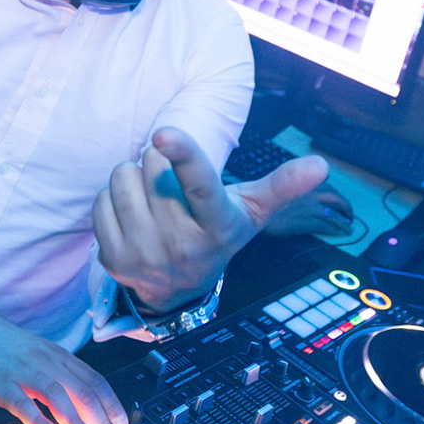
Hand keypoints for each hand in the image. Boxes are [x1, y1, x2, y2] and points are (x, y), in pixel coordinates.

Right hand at [0, 299, 128, 423]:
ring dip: (75, 421)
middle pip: (82, 392)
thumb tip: (83, 412)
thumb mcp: (43, 357)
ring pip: (56, 395)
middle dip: (102, 422)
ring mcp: (24, 373)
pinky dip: (37, 419)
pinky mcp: (1, 384)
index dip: (112, 404)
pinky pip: (22, 402)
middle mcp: (47, 363)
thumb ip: (62, 381)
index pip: (95, 381)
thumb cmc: (9, 347)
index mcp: (60, 358)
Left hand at [93, 127, 328, 310]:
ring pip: (122, 179)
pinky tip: (133, 218)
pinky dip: (113, 201)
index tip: (164, 134)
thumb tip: (322, 164)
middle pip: (152, 167)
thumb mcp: (250, 213)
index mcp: (217, 226)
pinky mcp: (115, 261)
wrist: (180, 290)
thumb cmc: (216, 233)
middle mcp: (181, 245)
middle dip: (158, 164)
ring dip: (133, 179)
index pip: (200, 184)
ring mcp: (145, 255)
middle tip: (171, 188)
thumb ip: (282, 186)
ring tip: (152, 200)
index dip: (183, 154)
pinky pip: (101, 202)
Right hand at [262, 184, 355, 237]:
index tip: (342, 202)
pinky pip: (328, 227)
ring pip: (335, 215)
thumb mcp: (277, 184)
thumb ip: (292, 185)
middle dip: (346, 209)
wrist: (253, 209)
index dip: (338, 197)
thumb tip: (302, 189)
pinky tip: (340, 234)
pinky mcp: (308, 222)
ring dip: (344, 222)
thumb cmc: (260, 199)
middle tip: (350, 216)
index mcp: (306, 180)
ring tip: (348, 228)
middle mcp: (312, 192)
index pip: (330, 189)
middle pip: (337, 201)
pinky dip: (337, 230)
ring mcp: (311, 208)